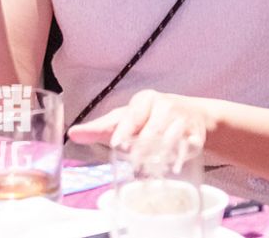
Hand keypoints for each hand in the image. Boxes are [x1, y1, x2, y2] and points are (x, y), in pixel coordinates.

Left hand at [69, 89, 210, 163]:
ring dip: (161, 153)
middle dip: (142, 146)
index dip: (125, 130)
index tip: (117, 144)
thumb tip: (72, 134)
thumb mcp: (125, 119)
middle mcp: (164, 105)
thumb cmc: (148, 119)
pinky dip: (181, 157)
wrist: (189, 115)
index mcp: (144, 99)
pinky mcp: (196, 134)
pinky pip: (190, 146)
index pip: (133, 115)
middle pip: (151, 129)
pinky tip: (174, 167)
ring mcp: (182, 119)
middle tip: (134, 163)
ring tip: (151, 167)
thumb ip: (100, 128)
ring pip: (170, 137)